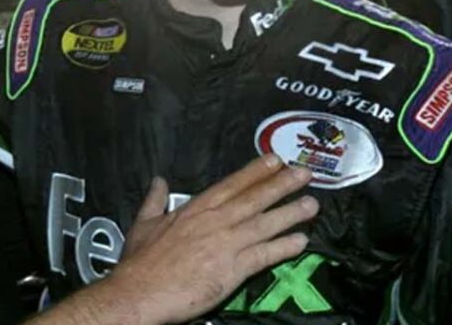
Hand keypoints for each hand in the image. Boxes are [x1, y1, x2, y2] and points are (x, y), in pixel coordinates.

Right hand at [109, 154, 316, 323]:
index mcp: (195, 209)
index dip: (255, 172)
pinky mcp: (232, 270)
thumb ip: (154, 200)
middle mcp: (215, 221)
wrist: (139, 293)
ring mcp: (226, 244)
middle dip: (281, 184)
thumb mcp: (143, 223)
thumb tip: (159, 181)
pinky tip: (300, 242)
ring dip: (290, 213)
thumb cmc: (140, 262)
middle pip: (254, 198)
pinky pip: (264, 255)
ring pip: (264, 224)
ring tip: (312, 204)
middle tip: (305, 172)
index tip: (275, 160)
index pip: (231, 185)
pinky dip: (283, 247)